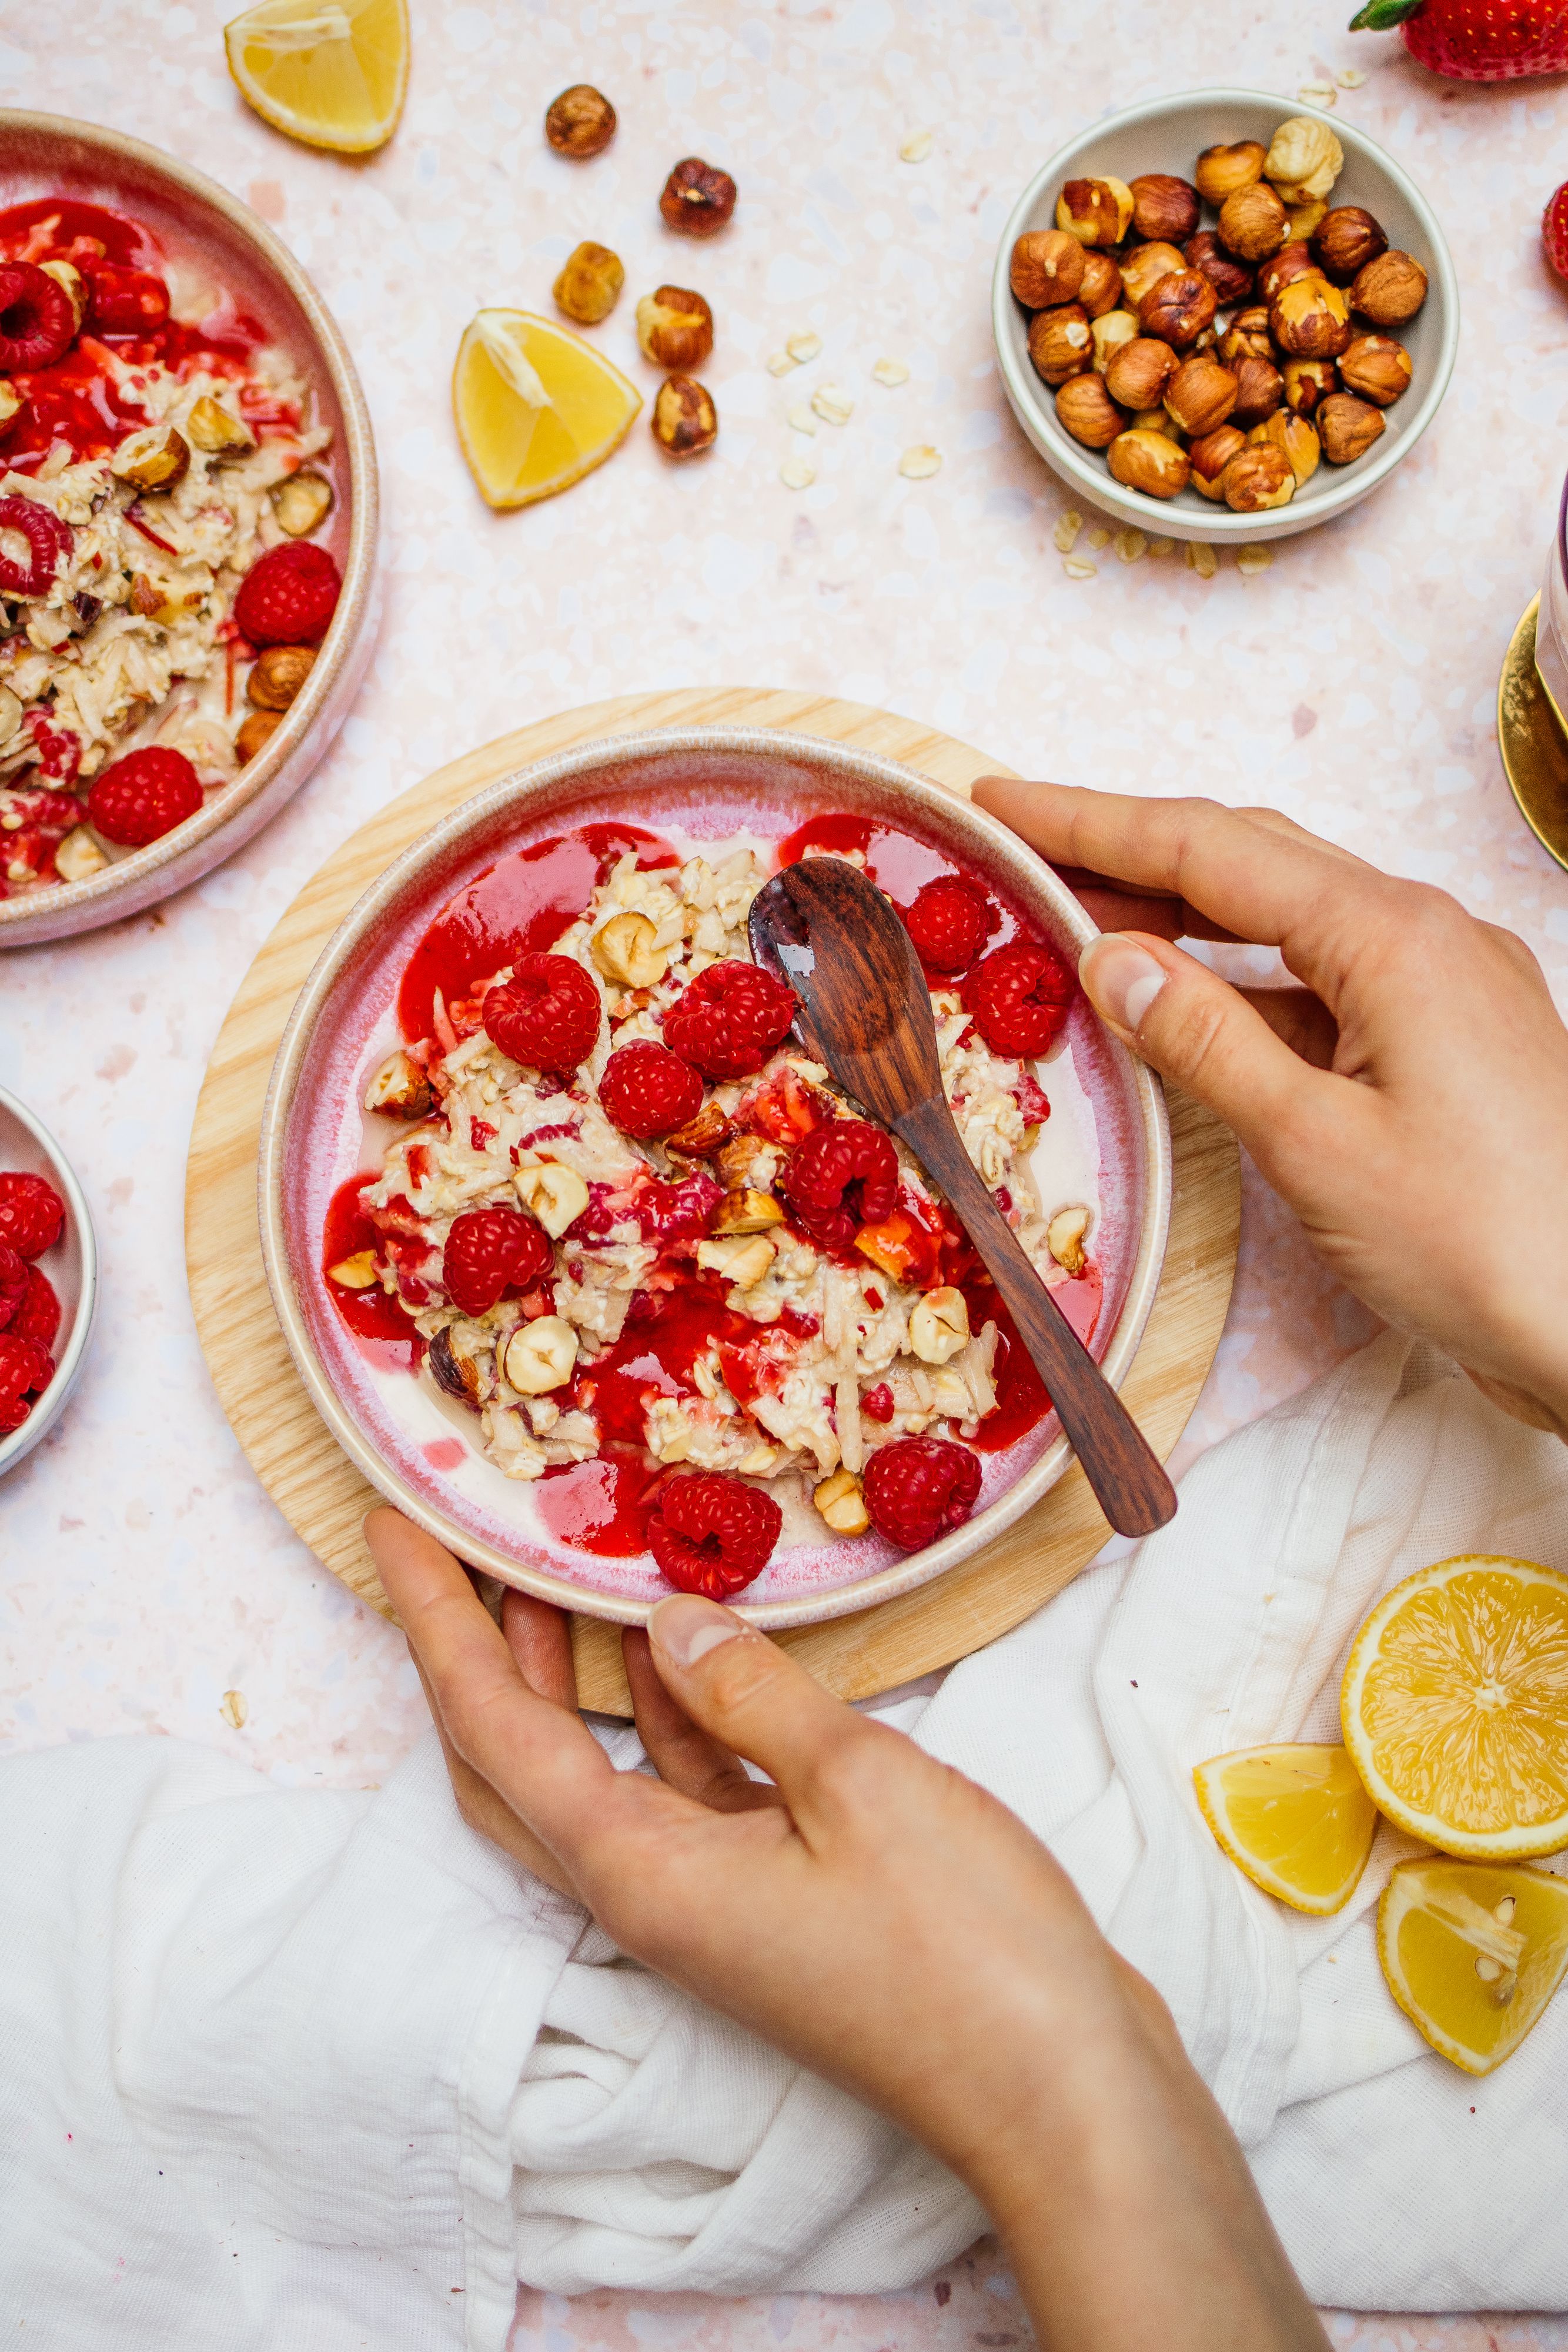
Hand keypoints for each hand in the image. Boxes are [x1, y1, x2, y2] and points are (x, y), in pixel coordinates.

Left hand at [368, 1508, 1324, 2351]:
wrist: (1051, 2085)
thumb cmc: (962, 1946)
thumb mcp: (856, 1785)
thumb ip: (749, 1693)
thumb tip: (668, 1624)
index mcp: (636, 1872)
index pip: (489, 1726)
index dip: (431, 1619)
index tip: (388, 1526)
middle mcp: (643, 1894)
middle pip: (507, 1762)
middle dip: (470, 1649)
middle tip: (454, 1545)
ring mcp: (703, 1903)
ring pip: (589, 1773)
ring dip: (563, 1674)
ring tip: (553, 1569)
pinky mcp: (763, 1898)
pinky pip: (678, 1787)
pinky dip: (665, 1710)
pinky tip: (684, 1642)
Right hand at [972, 778, 1567, 1437]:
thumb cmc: (1486, 1244)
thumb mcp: (1317, 1145)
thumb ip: (1206, 1041)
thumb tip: (1109, 958)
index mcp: (1394, 937)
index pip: (1210, 848)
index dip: (1093, 823)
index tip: (1001, 803)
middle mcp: (1427, 937)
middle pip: (1251, 863)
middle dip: (1129, 853)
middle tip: (1021, 855)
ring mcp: (1447, 988)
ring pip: (1289, 922)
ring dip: (1184, 919)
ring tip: (1078, 925)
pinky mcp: (1452, 1044)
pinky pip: (1325, 984)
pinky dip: (1244, 986)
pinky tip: (1188, 1008)